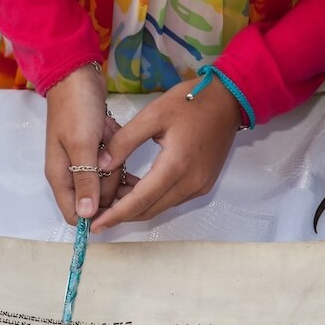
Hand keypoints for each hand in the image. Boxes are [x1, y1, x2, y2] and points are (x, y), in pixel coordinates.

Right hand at [45, 64, 122, 222]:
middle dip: (110, 184)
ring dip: (115, 167)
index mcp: (60, 177)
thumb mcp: (81, 144)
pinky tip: (114, 136)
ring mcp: (84, 162)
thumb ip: (84, 180)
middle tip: (111, 159)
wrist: (76, 74)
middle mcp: (71, 174)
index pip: (74, 215)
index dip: (95, 215)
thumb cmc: (75, 108)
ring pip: (107, 183)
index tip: (116, 202)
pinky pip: (113, 165)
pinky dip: (118, 154)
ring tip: (112, 143)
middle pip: (96, 200)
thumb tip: (86, 216)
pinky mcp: (97, 151)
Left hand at [89, 76, 242, 233]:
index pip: (141, 200)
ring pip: (160, 206)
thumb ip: (125, 141)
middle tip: (96, 213)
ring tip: (110, 196)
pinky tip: (134, 186)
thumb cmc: (191, 101)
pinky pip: (171, 199)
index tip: (95, 225)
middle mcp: (191, 183)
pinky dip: (151, 198)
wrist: (229, 100)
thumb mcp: (153, 114)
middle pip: (150, 210)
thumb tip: (101, 166)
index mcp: (177, 165)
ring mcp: (199, 186)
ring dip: (136, 206)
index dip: (116, 214)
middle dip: (122, 214)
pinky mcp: (203, 184)